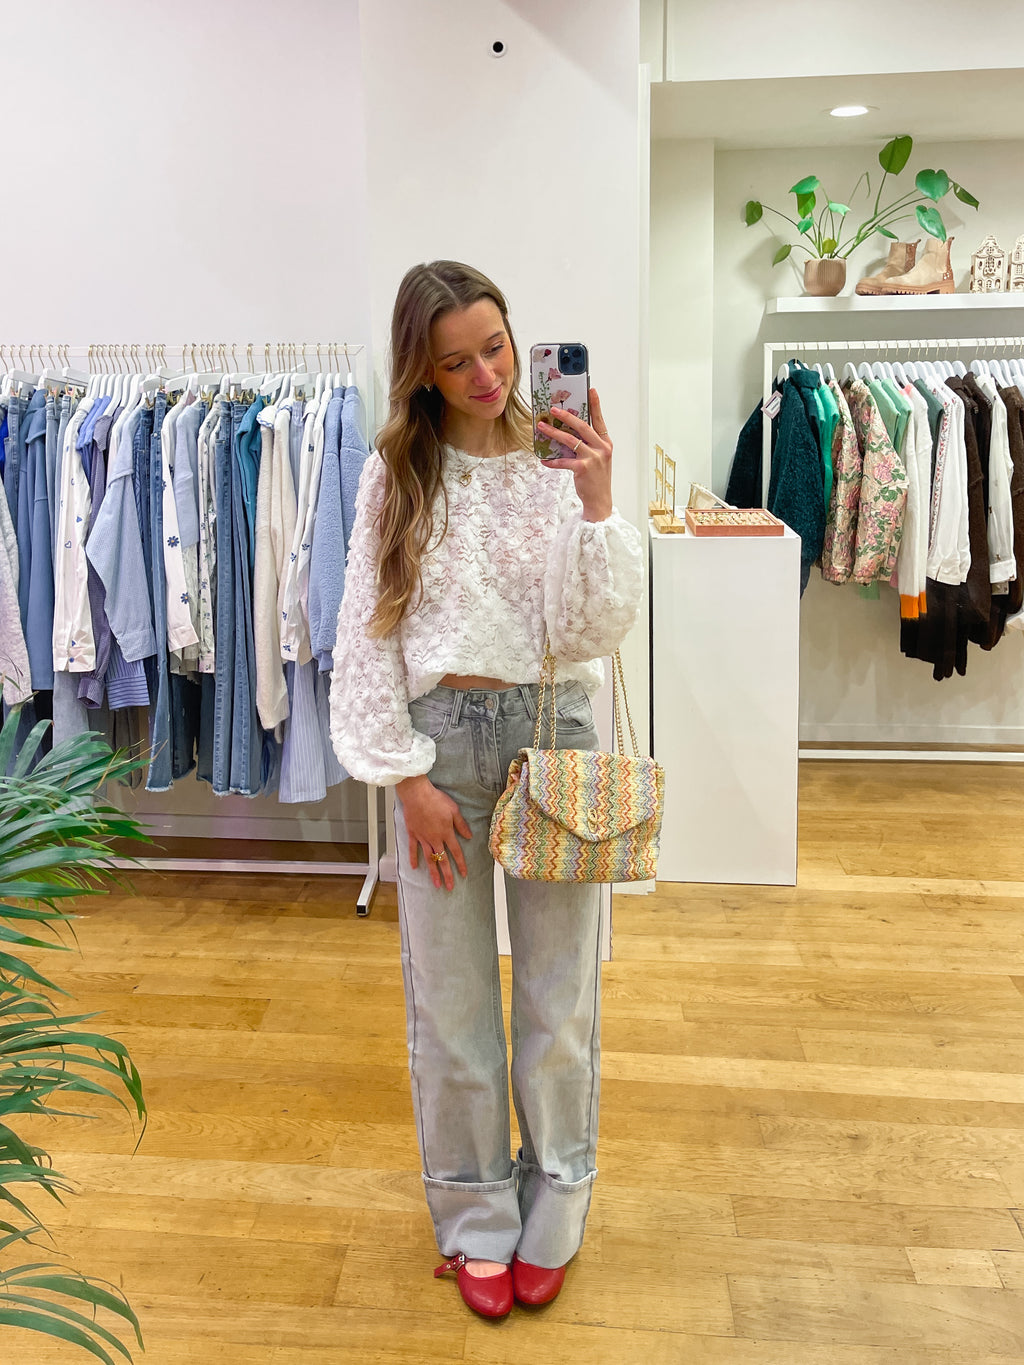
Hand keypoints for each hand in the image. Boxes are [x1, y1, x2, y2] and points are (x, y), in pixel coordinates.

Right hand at [395, 775, 470, 891]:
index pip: (456, 852)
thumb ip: (461, 825)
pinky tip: (414, 868)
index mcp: (446, 833)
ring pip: (429, 859)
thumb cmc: (436, 799)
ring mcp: (423, 838)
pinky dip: (413, 858)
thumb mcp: (454, 810)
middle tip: (449, 887)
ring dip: (433, 872)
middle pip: (442, 860)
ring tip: (436, 884)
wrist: (417, 794)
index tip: (464, 874)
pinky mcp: (413, 834)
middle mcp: (435, 839)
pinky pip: (413, 849)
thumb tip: (469, 836)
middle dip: (447, 875)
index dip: (461, 864)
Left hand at [536, 387, 613, 521]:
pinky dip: (552, 461)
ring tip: (542, 427)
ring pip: (570, 440)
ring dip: (553, 432)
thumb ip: (588, 445)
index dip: (595, 405)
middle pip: (582, 426)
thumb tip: (568, 433)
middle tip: (553, 409)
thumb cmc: (596, 479)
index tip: (591, 390)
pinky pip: (563, 461)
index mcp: (606, 443)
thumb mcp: (597, 459)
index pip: (599, 420)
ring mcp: (593, 458)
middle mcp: (602, 448)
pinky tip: (544, 460)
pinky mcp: (583, 468)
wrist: (600, 501)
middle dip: (566, 416)